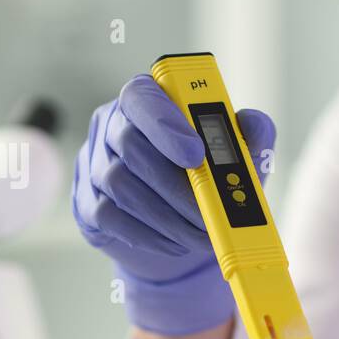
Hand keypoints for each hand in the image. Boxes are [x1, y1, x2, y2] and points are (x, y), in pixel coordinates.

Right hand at [72, 74, 275, 335]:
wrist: (182, 229)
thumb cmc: (209, 179)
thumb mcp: (239, 156)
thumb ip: (250, 133)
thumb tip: (252, 123)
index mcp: (149, 100)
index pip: (142, 96)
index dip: (165, 123)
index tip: (196, 154)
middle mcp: (113, 125)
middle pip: (129, 144)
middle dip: (176, 185)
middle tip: (211, 213)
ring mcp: (94, 163)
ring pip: (120, 185)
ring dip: (167, 216)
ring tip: (202, 234)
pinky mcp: (86, 204)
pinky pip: (109, 217)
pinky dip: (149, 235)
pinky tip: (176, 242)